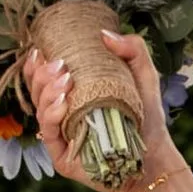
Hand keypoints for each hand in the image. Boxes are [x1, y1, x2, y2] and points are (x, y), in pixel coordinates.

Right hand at [20, 26, 184, 191]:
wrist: (156, 157)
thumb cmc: (147, 118)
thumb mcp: (145, 77)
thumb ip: (133, 50)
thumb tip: (103, 33)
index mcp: (73, 95)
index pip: (44, 77)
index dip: (36, 63)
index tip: (40, 49)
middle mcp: (62, 115)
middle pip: (37, 90)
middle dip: (41, 74)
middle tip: (60, 65)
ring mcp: (61, 136)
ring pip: (39, 109)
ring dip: (46, 90)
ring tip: (65, 80)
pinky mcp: (62, 156)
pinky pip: (48, 132)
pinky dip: (51, 115)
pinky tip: (63, 103)